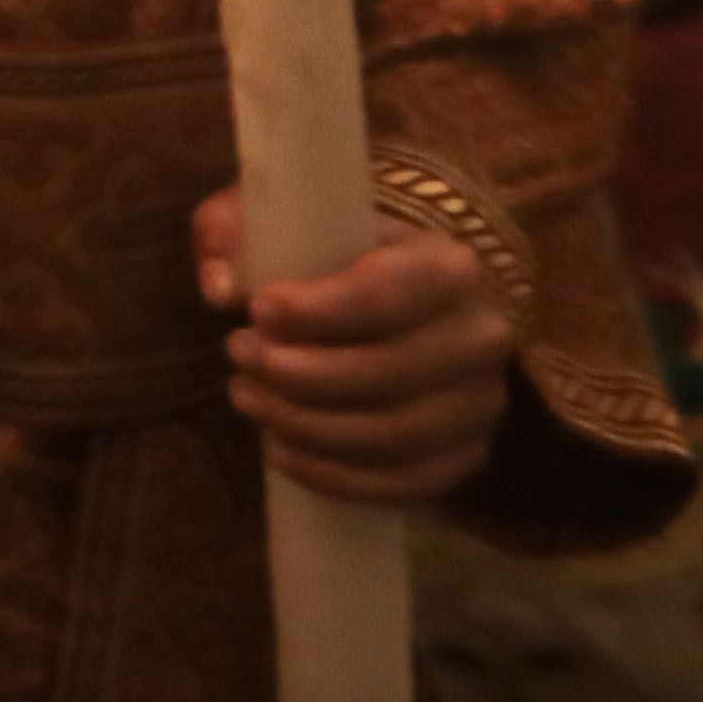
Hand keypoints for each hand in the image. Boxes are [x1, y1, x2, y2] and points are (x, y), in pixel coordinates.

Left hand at [196, 192, 518, 504]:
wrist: (402, 298)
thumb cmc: (336, 253)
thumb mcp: (286, 218)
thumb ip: (238, 228)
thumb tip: (220, 286)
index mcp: (449, 265)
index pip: (386, 297)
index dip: (316, 313)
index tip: (257, 311)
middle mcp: (482, 336)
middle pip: (387, 373)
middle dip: (297, 375)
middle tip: (237, 354)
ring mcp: (482, 402)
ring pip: (393, 436)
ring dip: (305, 426)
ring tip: (247, 397)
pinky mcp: (467, 453)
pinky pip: (405, 484)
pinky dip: (334, 477)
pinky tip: (279, 450)